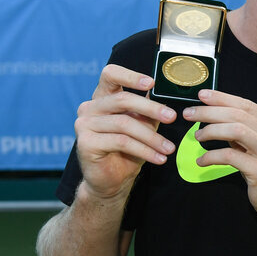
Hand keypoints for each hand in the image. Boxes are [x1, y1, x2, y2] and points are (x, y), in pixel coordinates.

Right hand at [74, 64, 176, 199]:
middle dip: (151, 108)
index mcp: (103, 98)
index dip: (130, 75)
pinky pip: (122, 142)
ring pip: (125, 123)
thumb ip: (150, 110)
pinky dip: (145, 150)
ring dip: (152, 137)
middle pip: (122, 99)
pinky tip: (159, 158)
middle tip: (172, 117)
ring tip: (169, 148)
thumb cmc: (128, 150)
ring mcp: (84, 124)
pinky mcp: (86, 142)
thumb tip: (168, 93)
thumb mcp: (143, 126)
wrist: (112, 180)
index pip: (110, 75)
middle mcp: (89, 107)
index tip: (152, 83)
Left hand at [183, 89, 256, 217]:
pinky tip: (201, 160)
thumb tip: (213, 113)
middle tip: (190, 114)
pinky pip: (230, 156)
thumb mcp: (256, 145)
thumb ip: (241, 129)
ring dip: (211, 131)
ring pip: (236, 131)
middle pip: (239, 115)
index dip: (222, 98)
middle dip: (210, 112)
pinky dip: (211, 156)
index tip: (201, 95)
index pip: (246, 105)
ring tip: (197, 137)